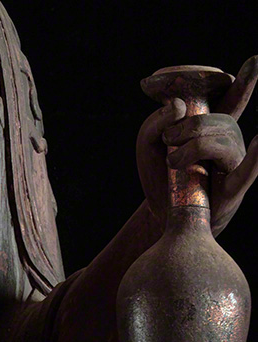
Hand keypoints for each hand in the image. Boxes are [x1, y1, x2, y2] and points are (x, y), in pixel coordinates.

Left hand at [137, 56, 257, 235]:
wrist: (161, 213)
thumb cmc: (161, 173)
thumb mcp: (148, 143)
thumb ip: (155, 121)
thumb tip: (179, 105)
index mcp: (213, 119)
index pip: (227, 88)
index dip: (216, 77)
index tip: (212, 74)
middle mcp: (230, 135)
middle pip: (219, 116)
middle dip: (189, 126)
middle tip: (168, 139)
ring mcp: (235, 158)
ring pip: (224, 136)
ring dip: (192, 146)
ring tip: (173, 161)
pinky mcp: (233, 186)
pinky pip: (247, 170)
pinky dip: (255, 157)